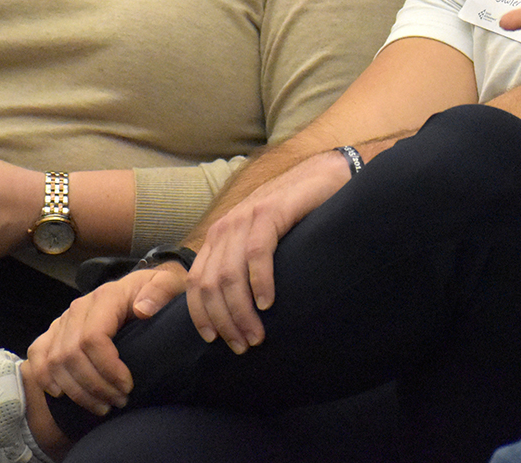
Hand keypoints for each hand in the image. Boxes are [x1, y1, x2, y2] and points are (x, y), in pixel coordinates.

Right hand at [27, 264, 185, 414]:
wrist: (144, 287)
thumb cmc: (159, 291)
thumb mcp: (171, 283)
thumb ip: (162, 291)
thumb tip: (142, 310)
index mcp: (105, 297)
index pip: (93, 338)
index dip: (107, 368)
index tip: (127, 386)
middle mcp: (79, 308)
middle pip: (71, 355)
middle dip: (94, 386)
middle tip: (118, 402)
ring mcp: (64, 320)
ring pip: (54, 361)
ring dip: (76, 391)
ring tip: (102, 405)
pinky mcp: (55, 331)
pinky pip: (38, 354)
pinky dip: (45, 377)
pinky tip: (62, 394)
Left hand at [186, 151, 345, 353]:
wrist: (324, 176)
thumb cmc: (297, 217)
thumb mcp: (261, 242)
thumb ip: (243, 266)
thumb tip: (237, 311)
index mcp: (218, 237)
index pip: (195, 283)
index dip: (202, 315)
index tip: (214, 341)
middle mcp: (225, 227)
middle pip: (210, 284)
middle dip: (224, 320)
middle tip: (243, 345)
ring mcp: (246, 217)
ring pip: (229, 274)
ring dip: (241, 310)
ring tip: (257, 334)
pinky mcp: (270, 210)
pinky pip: (257, 253)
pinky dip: (260, 282)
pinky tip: (269, 302)